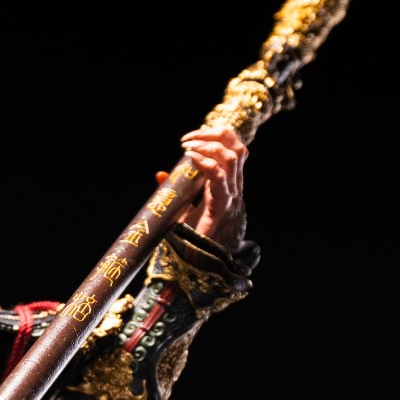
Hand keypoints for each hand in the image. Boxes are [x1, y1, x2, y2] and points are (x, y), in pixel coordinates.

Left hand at [156, 123, 247, 246]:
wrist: (199, 266)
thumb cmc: (193, 238)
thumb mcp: (184, 209)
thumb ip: (176, 191)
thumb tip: (160, 175)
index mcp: (228, 186)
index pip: (235, 151)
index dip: (218, 136)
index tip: (191, 138)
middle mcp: (234, 189)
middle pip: (239, 148)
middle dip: (215, 134)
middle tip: (189, 138)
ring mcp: (231, 198)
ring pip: (233, 158)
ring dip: (209, 145)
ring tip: (188, 146)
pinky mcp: (221, 209)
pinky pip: (219, 179)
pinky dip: (205, 163)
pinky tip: (191, 159)